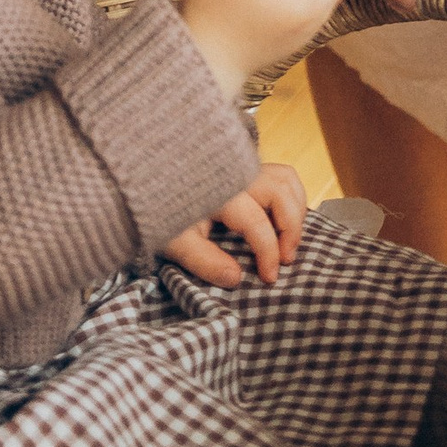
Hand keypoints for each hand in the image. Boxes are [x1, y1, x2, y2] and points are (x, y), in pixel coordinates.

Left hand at [163, 158, 309, 289]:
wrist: (150, 183)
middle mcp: (238, 175)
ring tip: (289, 239)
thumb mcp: (176, 243)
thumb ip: (204, 261)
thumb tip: (236, 278)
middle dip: (291, 228)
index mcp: (220, 194)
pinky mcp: (248, 168)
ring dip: (295, 210)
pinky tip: (284, 221)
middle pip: (281, 193)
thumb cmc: (162, 214)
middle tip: (286, 258)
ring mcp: (245, 168)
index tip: (270, 277)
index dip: (269, 253)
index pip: (257, 222)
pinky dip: (291, 197)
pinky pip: (282, 175)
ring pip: (287, 179)